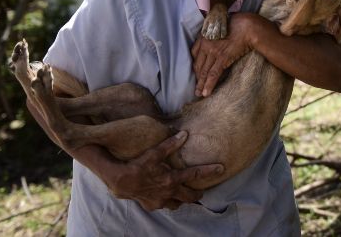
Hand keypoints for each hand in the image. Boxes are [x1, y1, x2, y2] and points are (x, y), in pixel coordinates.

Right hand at [107, 131, 224, 210]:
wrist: (119, 181)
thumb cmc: (136, 165)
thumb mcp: (154, 153)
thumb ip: (170, 145)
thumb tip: (184, 134)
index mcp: (172, 179)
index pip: (195, 174)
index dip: (209, 171)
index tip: (221, 169)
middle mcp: (169, 193)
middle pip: (189, 196)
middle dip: (197, 194)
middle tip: (202, 191)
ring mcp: (160, 201)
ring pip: (177, 204)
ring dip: (182, 200)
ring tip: (184, 195)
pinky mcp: (151, 206)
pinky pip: (163, 205)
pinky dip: (166, 201)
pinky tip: (164, 196)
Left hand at [191, 13, 256, 96]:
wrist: (246, 26)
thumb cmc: (237, 25)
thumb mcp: (220, 28)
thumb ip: (215, 36)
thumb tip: (217, 45)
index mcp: (203, 37)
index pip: (194, 54)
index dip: (195, 64)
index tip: (197, 72)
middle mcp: (205, 44)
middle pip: (198, 65)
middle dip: (197, 78)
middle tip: (196, 88)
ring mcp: (213, 52)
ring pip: (204, 72)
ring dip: (201, 84)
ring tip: (199, 94)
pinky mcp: (222, 58)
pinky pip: (213, 74)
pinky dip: (209, 84)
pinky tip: (206, 93)